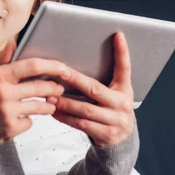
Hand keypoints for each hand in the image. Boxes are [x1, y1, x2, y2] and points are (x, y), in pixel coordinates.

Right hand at [0, 41, 70, 146]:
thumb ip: (0, 59)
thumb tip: (14, 43)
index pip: (32, 66)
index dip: (51, 66)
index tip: (63, 67)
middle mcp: (4, 93)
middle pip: (40, 87)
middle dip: (54, 87)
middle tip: (59, 87)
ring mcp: (8, 112)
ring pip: (39, 106)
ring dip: (48, 105)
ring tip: (49, 103)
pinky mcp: (10, 129)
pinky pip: (29, 122)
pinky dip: (28, 120)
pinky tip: (22, 118)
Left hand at [51, 32, 134, 146]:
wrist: (124, 139)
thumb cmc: (113, 109)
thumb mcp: (115, 92)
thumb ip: (103, 79)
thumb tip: (75, 64)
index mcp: (125, 90)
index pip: (125, 68)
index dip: (122, 52)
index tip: (118, 35)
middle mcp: (123, 104)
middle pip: (95, 89)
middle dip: (75, 80)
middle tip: (60, 71)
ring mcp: (115, 121)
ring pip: (85, 110)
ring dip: (65, 102)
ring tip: (49, 95)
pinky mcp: (106, 135)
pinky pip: (81, 124)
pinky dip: (65, 117)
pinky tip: (54, 111)